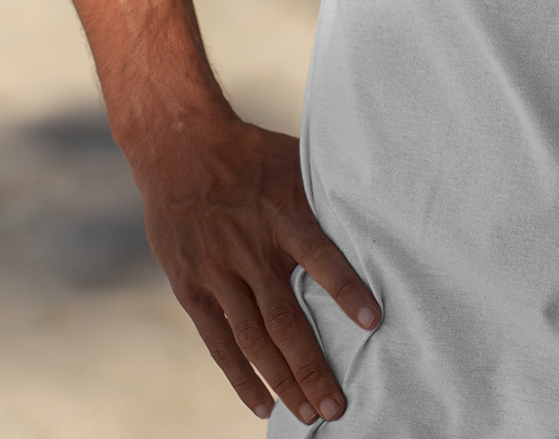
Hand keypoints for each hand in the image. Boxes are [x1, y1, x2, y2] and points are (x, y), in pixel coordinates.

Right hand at [133, 115, 379, 423]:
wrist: (181, 147)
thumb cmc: (251, 154)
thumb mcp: (295, 161)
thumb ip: (325, 194)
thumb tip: (377, 204)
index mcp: (284, 214)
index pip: (321, 256)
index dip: (346, 290)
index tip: (373, 322)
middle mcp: (252, 249)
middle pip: (286, 319)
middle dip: (313, 366)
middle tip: (338, 407)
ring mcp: (219, 272)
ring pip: (254, 339)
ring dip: (282, 380)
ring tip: (308, 414)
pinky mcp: (192, 287)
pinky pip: (219, 340)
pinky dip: (240, 375)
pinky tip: (261, 404)